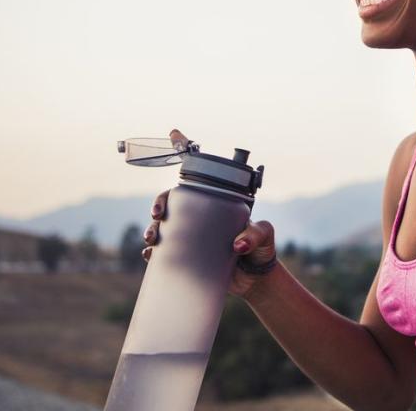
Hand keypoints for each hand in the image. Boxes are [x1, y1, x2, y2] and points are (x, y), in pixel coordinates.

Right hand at [142, 129, 277, 298]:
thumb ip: (256, 234)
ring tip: (152, 238)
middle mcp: (201, 217)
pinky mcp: (186, 258)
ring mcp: (191, 237)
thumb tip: (237, 244)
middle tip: (157, 214)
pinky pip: (164, 253)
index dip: (185, 150)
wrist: (256, 280)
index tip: (173, 134)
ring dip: (151, 229)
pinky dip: (153, 253)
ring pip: (163, 226)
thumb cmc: (262, 251)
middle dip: (159, 203)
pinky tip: (150, 255)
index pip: (200, 175)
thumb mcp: (264, 236)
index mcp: (217, 204)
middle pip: (172, 201)